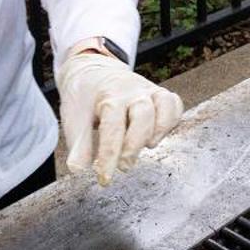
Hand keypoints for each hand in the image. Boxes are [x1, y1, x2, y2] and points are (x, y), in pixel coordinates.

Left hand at [56, 47, 184, 184]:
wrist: (93, 71)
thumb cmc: (84, 98)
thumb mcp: (74, 119)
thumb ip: (79, 146)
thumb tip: (78, 170)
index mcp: (108, 97)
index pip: (112, 129)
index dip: (109, 156)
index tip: (105, 178)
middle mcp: (132, 92)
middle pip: (143, 116)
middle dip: (134, 145)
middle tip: (124, 166)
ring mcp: (149, 91)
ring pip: (164, 106)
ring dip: (158, 131)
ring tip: (146, 148)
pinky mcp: (160, 94)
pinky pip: (175, 104)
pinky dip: (170, 122)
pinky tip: (155, 137)